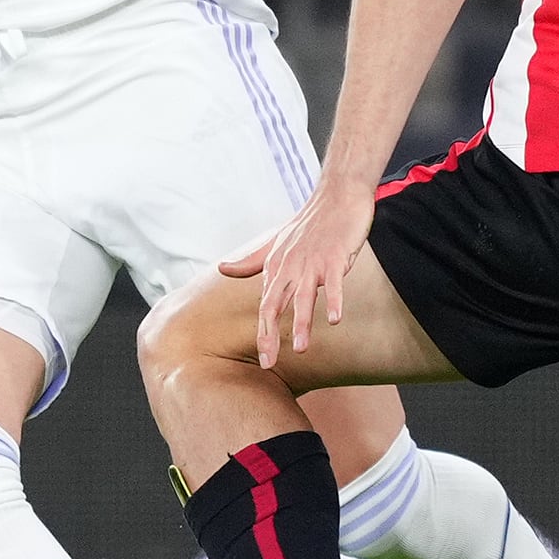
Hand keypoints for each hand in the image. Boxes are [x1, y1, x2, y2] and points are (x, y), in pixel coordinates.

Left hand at [218, 179, 374, 367]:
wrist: (336, 196)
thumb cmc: (309, 225)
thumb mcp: (275, 243)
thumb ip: (250, 261)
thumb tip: (222, 268)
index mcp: (276, 266)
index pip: (266, 305)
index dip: (264, 333)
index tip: (264, 360)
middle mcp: (290, 266)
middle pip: (276, 304)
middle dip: (271, 335)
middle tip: (268, 362)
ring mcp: (312, 262)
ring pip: (304, 296)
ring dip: (302, 323)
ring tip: (300, 348)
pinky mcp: (335, 256)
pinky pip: (334, 282)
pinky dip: (334, 300)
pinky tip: (334, 320)